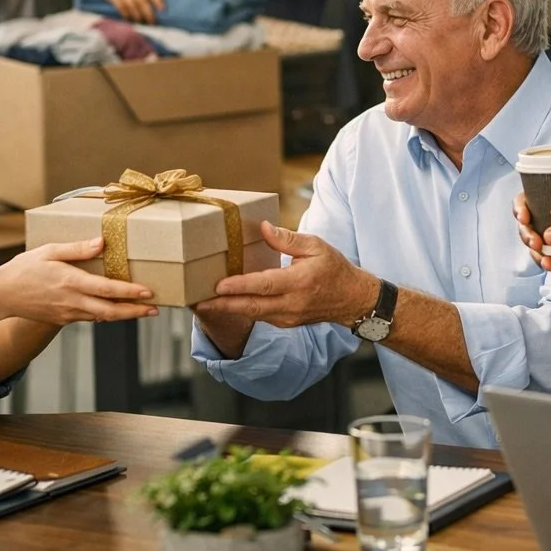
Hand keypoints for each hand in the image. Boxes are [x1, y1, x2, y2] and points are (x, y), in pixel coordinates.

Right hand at [0, 238, 158, 324]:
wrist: (0, 295)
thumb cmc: (24, 268)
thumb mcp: (49, 251)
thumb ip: (77, 249)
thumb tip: (102, 243)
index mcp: (71, 282)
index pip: (107, 290)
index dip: (130, 293)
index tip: (149, 293)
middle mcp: (72, 301)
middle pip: (110, 311)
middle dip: (135, 311)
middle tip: (156, 309)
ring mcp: (68, 313)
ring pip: (102, 317)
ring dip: (124, 315)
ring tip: (143, 310)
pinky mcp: (63, 319)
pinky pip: (90, 317)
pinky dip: (106, 314)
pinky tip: (116, 310)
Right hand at [87, 0, 163, 23]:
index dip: (158, 0)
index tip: (162, 9)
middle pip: (142, 0)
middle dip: (148, 13)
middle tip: (152, 22)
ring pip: (132, 5)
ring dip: (137, 16)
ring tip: (141, 22)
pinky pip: (121, 6)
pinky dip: (126, 14)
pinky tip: (128, 18)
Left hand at [192, 222, 377, 328]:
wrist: (352, 299)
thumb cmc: (334, 268)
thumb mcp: (315, 245)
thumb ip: (288, 238)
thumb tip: (263, 227)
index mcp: (300, 281)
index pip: (264, 285)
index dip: (240, 286)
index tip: (218, 285)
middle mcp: (292, 303)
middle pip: (252, 306)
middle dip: (222, 305)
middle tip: (198, 301)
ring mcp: (289, 317)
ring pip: (253, 314)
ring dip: (228, 309)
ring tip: (204, 302)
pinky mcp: (286, 323)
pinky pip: (260, 316)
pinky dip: (242, 310)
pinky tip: (226, 304)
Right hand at [512, 136, 550, 269]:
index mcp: (534, 196)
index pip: (519, 203)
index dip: (519, 211)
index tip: (525, 217)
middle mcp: (536, 216)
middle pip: (525, 229)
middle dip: (528, 239)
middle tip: (537, 244)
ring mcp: (545, 232)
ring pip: (536, 247)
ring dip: (539, 256)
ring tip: (549, 263)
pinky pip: (550, 256)